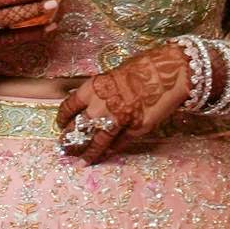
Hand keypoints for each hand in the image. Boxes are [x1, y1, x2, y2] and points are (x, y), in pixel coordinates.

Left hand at [55, 45, 196, 165]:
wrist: (168, 72)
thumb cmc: (143, 68)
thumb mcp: (113, 75)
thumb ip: (101, 92)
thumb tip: (91, 104)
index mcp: (92, 89)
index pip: (69, 107)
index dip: (63, 118)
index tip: (60, 124)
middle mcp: (101, 107)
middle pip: (79, 128)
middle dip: (70, 140)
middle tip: (65, 147)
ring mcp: (118, 120)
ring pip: (98, 142)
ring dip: (89, 152)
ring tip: (83, 160)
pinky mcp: (136, 129)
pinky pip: (120, 143)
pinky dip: (112, 150)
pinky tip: (107, 154)